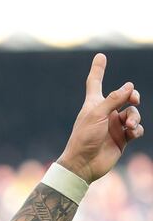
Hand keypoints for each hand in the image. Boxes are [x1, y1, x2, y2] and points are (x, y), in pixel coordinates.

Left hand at [57, 53, 143, 182]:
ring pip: (133, 114)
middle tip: (133, 100)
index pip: (95, 82)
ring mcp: (114, 126)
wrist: (83, 164)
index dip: (98, 69)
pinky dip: (137, 130)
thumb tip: (130, 86)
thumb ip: (114, 99)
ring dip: (135, 118)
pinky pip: (136, 130)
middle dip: (132, 96)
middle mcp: (104, 113)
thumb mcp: (97, 115)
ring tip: (129, 127)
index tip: (100, 56)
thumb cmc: (84, 138)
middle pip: (124, 97)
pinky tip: (132, 134)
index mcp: (93, 105)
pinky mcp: (121, 139)